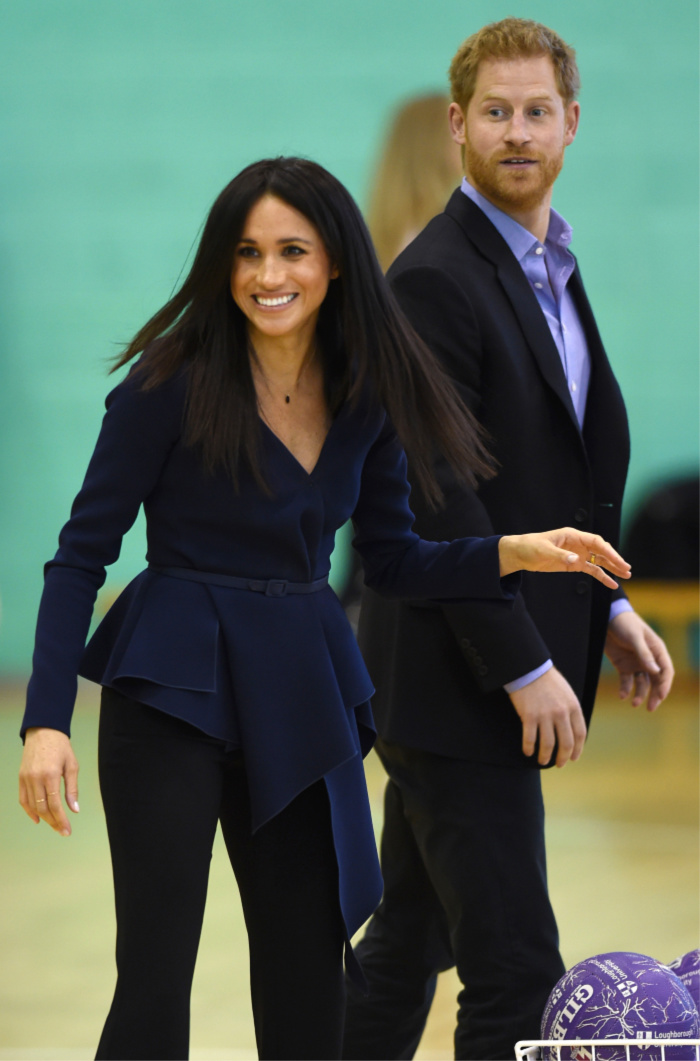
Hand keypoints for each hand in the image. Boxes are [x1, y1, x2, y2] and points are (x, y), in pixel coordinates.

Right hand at [19, 728, 79, 835]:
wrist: (43, 731)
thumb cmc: (61, 747)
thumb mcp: (72, 765)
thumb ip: (72, 789)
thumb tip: (74, 809)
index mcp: (51, 775)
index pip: (55, 804)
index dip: (61, 820)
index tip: (67, 830)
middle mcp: (36, 778)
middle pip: (43, 808)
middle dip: (54, 822)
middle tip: (62, 831)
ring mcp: (26, 778)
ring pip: (32, 806)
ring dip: (43, 818)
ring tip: (54, 826)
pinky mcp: (21, 778)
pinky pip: (23, 799)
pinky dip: (28, 811)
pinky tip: (37, 819)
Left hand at [499, 528, 630, 588]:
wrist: (519, 554)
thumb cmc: (530, 547)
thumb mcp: (543, 551)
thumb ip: (560, 556)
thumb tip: (576, 560)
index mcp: (572, 535)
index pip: (595, 542)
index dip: (608, 551)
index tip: (618, 561)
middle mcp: (578, 544)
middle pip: (601, 550)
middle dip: (615, 559)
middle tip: (627, 569)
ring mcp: (577, 554)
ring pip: (599, 560)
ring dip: (612, 567)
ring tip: (626, 575)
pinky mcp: (574, 564)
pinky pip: (591, 570)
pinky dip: (601, 576)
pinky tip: (611, 584)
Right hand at [508, 667, 586, 766]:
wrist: (529, 669)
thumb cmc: (548, 681)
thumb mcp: (567, 693)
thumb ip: (571, 711)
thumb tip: (572, 731)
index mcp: (573, 707)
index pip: (580, 734)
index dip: (578, 749)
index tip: (574, 758)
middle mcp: (561, 713)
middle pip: (566, 743)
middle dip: (563, 757)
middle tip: (559, 764)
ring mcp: (545, 715)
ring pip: (548, 744)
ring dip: (545, 756)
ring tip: (543, 761)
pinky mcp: (529, 716)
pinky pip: (530, 738)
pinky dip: (529, 748)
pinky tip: (528, 752)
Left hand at [605, 610, 673, 710]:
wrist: (606, 617)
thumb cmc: (625, 623)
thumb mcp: (635, 637)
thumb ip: (644, 654)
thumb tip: (655, 671)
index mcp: (657, 650)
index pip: (666, 671)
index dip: (665, 685)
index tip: (660, 696)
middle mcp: (649, 659)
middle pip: (656, 681)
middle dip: (655, 695)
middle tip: (651, 708)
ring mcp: (636, 663)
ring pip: (643, 683)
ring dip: (640, 695)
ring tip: (633, 703)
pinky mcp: (623, 665)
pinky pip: (627, 681)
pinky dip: (625, 689)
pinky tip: (622, 696)